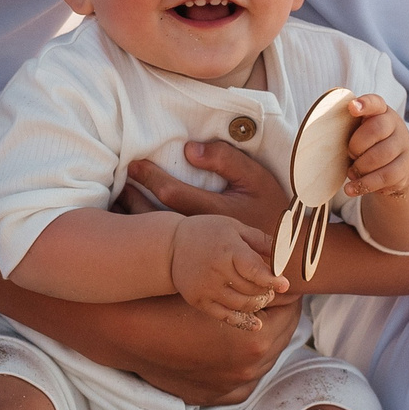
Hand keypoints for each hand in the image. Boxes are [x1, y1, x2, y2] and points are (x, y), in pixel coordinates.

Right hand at [76, 295, 302, 405]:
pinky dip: (246, 361)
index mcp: (256, 339)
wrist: (130, 332)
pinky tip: (235, 343)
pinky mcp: (221, 395)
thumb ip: (255, 282)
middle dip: (279, 313)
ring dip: (266, 336)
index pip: (291, 308)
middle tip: (268, 295)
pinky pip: (249, 377)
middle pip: (285, 333)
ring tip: (251, 316)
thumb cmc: (172, 301)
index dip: (284, 291)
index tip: (277, 280)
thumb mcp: (217, 285)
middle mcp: (251, 367)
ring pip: (269, 356)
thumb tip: (284, 275)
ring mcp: (236, 384)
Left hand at [125, 140, 288, 239]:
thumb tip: (188, 149)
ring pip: (156, 236)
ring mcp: (198, 250)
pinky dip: (145, 236)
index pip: (171, 193)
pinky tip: (134, 226)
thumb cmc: (272, 209)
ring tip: (120, 201)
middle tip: (120, 183)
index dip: (149, 177)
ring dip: (134, 218)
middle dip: (132, 199)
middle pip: (155, 218)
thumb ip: (225, 159)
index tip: (135, 165)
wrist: (288, 253)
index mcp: (214, 211)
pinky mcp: (197, 260)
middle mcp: (202, 234)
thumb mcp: (256, 178)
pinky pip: (164, 248)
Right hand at [169, 215, 283, 329]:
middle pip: (252, 289)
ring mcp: (207, 288)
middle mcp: (217, 271)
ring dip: (258, 304)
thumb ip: (260, 240)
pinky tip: (256, 323)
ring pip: (242, 305)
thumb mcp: (233, 227)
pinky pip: (225, 316)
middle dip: (267, 291)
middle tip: (273, 288)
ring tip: (262, 297)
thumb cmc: (207, 233)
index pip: (255, 270)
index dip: (272, 279)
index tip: (285, 285)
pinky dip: (243, 321)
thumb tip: (286, 250)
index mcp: (228, 249)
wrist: (169, 248)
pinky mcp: (199, 301)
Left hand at [342, 95, 408, 198]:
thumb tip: (322, 136)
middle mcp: (396, 126)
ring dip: (361, 166)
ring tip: (352, 172)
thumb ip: (348, 128)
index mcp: (381, 112)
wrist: (399, 167)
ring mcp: (404, 146)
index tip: (351, 108)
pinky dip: (364, 184)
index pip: (376, 103)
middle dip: (357, 144)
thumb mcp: (361, 133)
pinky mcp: (406, 167)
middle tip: (350, 154)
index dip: (365, 104)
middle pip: (377, 129)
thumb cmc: (370, 145)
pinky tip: (351, 188)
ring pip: (382, 155)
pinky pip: (385, 176)